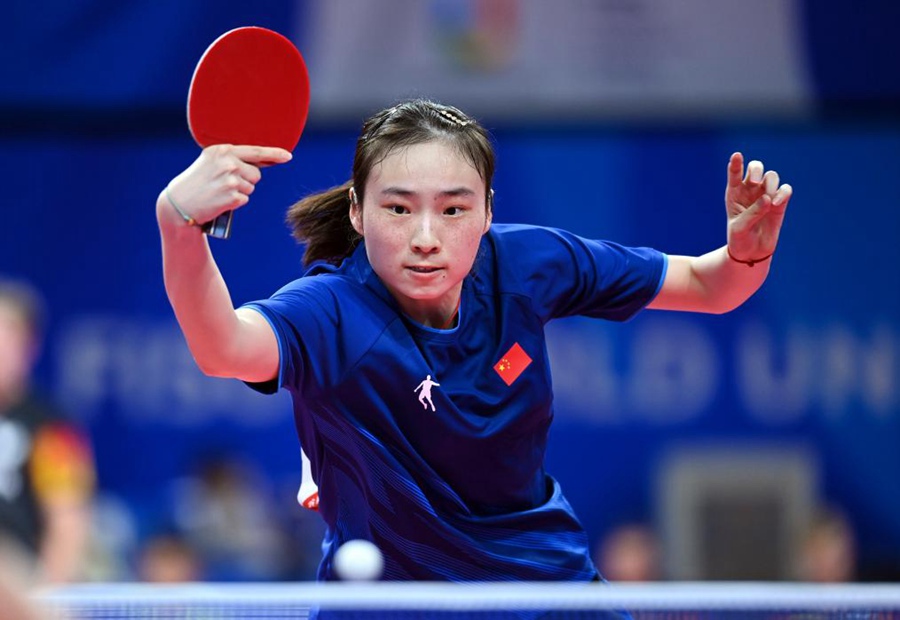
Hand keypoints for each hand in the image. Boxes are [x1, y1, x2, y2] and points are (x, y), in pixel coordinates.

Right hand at [160, 145, 291, 226]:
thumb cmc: (198, 181)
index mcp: (223, 150)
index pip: (255, 151)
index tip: (288, 156)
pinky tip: (220, 200)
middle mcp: (228, 163)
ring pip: (251, 187)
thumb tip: (263, 160)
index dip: (274, 154)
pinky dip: (235, 202)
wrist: (180, 202)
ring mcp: (231, 180)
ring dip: (240, 192)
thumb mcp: (211, 161)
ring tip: (220, 191)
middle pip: (256, 173)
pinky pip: (244, 199)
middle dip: (246, 180)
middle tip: (224, 183)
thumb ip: (233, 158)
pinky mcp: (232, 197)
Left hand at [725, 152, 791, 262]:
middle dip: (756, 169)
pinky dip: (783, 193)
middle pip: (756, 168)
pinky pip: (785, 190)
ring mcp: (766, 195)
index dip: (736, 163)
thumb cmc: (739, 238)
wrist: (751, 252)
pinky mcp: (780, 203)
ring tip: (768, 198)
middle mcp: (750, 190)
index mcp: (734, 193)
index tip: (737, 155)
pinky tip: (777, 203)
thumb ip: (752, 213)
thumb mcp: (740, 228)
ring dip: (771, 183)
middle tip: (753, 181)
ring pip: (771, 176)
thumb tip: (768, 198)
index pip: (734, 174)